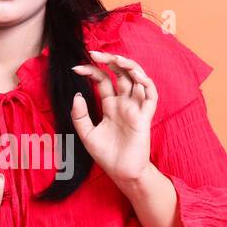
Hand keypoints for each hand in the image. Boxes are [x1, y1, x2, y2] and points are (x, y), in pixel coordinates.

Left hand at [71, 50, 157, 187]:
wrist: (121, 173)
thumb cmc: (106, 155)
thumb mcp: (86, 134)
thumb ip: (80, 116)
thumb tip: (77, 95)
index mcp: (111, 105)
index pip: (103, 80)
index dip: (91, 71)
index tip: (76, 67)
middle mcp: (124, 103)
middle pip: (121, 74)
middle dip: (110, 60)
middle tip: (95, 53)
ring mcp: (135, 108)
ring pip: (137, 80)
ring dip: (129, 66)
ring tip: (115, 59)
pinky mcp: (145, 117)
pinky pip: (150, 96)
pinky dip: (146, 83)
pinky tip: (135, 76)